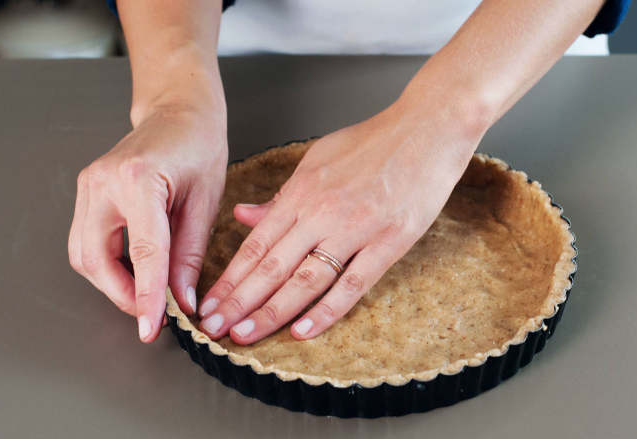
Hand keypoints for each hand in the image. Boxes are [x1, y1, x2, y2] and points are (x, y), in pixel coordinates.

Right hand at [68, 106, 226, 341]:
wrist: (178, 112)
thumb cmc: (198, 146)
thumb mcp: (206, 202)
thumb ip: (189, 255)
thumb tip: (181, 300)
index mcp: (138, 180)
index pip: (142, 252)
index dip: (147, 296)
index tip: (152, 328)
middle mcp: (102, 182)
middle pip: (95, 259)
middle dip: (122, 294)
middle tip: (153, 314)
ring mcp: (88, 186)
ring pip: (84, 255)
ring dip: (112, 282)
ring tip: (147, 292)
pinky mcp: (86, 193)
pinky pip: (87, 241)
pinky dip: (108, 264)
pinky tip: (134, 270)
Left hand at [197, 95, 483, 343]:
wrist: (428, 128)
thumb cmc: (374, 141)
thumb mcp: (318, 158)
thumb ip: (282, 195)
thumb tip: (244, 216)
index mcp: (303, 191)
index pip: (256, 244)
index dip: (230, 278)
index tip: (208, 303)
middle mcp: (323, 212)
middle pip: (272, 265)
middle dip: (239, 301)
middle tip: (214, 329)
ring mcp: (356, 228)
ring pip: (306, 279)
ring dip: (272, 311)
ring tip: (245, 335)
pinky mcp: (389, 242)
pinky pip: (353, 283)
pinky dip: (327, 310)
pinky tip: (303, 331)